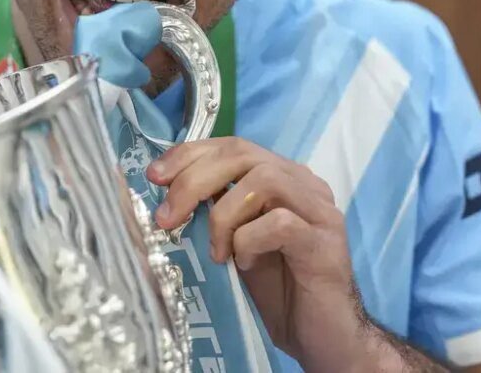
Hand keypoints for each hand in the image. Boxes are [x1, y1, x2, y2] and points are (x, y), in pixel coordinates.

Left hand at [147, 137, 380, 372]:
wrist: (319, 334)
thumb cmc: (276, 287)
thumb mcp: (235, 239)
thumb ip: (216, 208)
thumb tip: (166, 191)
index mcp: (282, 176)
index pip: (232, 146)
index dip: (189, 154)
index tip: (155, 176)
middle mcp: (304, 184)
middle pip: (243, 154)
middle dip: (194, 180)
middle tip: (167, 217)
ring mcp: (319, 210)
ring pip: (262, 180)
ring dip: (224, 215)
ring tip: (217, 252)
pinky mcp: (325, 242)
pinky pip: (281, 223)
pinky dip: (250, 241)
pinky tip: (246, 264)